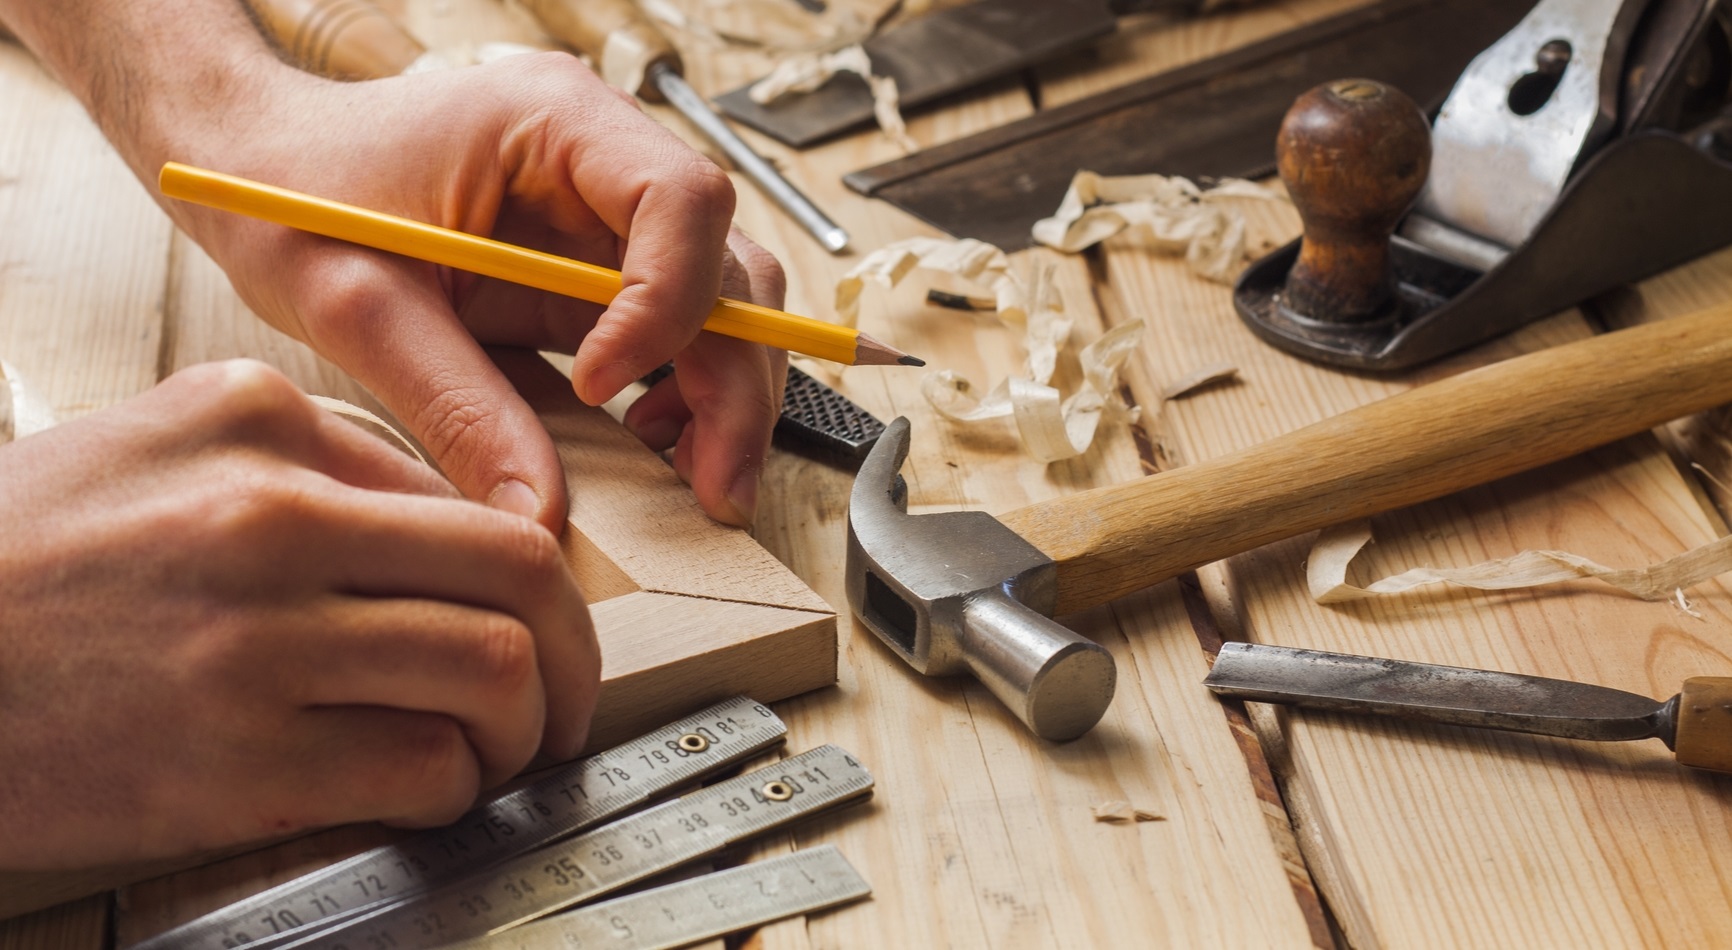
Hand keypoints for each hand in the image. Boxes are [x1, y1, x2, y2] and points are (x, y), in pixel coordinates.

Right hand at [0, 361, 598, 868]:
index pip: (472, 497)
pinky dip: (454, 786)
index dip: (537, 581)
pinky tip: (425, 786)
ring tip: (500, 752)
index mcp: (259, 425)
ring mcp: (256, 640)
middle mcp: (269, 518)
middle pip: (519, 578)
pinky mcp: (236, 760)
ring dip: (525, 730)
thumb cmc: (24, 567)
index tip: (539, 626)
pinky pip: (424, 768)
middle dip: (572, 654)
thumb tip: (449, 528)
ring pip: (496, 674)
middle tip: (562, 700)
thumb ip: (307, 467)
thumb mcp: (157, 450)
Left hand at [163, 53, 787, 529]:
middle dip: (735, 382)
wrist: (257, 166)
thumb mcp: (358, 305)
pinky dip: (687, 392)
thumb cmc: (291, 195)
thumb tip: (538, 515)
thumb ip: (456, 407)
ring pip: (728, 301)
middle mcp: (605, 156)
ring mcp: (610, 212)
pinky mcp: (598, 264)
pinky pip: (679, 328)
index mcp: (553, 120)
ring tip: (695, 479)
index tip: (601, 385)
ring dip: (726, 394)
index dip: (669, 303)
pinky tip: (651, 440)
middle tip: (719, 487)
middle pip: (730, 265)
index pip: (682, 200)